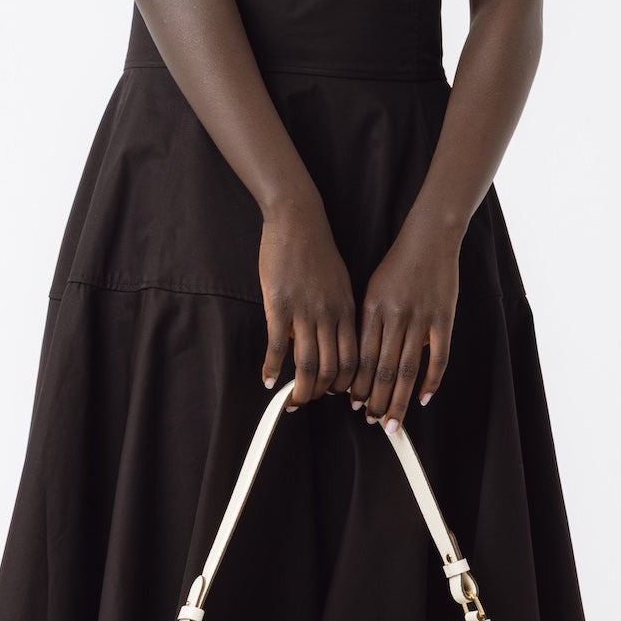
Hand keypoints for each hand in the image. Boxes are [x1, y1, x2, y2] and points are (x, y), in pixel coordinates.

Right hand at [258, 200, 358, 407]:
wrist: (298, 219)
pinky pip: (277, 347)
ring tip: (291, 401)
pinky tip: (268, 379)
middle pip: (330, 370)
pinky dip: (272, 368)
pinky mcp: (279, 306)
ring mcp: (304, 312)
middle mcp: (329, 316)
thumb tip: (330, 342)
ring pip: (306, 365)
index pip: (352, 361)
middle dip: (320, 393)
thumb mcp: (339, 283)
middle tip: (309, 401)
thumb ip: (338, 314)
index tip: (334, 393)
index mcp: (346, 311)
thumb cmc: (317, 250)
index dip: (344, 384)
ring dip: (299, 390)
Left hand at [351, 215, 459, 431]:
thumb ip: (367, 323)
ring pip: (408, 370)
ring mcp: (421, 318)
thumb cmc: (398, 265)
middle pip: (384, 370)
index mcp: (372, 309)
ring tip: (393, 422)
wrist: (430, 237)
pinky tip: (424, 399)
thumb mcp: (372, 289)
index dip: (358, 385)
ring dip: (399, 400)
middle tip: (372, 421)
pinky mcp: (444, 318)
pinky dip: (431, 381)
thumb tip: (359, 361)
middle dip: (376, 401)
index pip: (362, 357)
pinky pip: (438, 357)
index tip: (353, 404)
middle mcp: (395, 316)